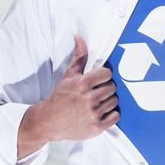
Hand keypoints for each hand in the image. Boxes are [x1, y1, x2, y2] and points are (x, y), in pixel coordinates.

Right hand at [17, 34, 118, 157]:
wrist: (49, 121)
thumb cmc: (60, 97)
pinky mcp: (97, 127)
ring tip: (97, 102)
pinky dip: (111, 115)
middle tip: (96, 92)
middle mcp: (89, 99)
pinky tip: (101, 112)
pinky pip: (115, 116)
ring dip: (108, 101)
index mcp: (82, 84)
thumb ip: (79, 56)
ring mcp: (94, 114)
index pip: (107, 74)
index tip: (98, 80)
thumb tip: (80, 37)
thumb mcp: (68, 75)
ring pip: (114, 101)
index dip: (103, 76)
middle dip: (105, 89)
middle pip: (112, 87)